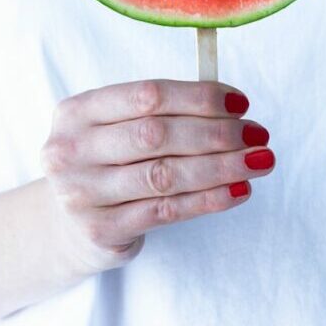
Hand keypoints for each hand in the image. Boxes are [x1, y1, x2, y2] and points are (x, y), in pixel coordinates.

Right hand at [41, 79, 273, 272]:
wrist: (65, 225)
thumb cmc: (106, 164)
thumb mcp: (117, 129)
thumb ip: (163, 114)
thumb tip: (233, 108)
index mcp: (77, 111)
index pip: (148, 95)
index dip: (199, 97)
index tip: (241, 103)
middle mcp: (71, 150)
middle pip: (158, 134)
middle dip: (217, 133)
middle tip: (258, 134)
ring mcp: (82, 193)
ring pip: (166, 174)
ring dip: (222, 167)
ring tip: (260, 161)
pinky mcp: (101, 229)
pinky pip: (167, 210)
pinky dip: (210, 199)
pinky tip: (239, 191)